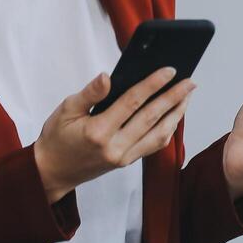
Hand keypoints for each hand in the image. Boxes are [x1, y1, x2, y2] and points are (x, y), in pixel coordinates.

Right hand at [34, 67, 197, 202]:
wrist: (51, 172)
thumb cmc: (57, 138)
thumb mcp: (66, 109)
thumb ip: (90, 93)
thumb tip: (107, 76)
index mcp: (98, 132)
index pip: (132, 103)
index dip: (153, 84)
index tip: (170, 70)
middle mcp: (115, 147)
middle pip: (152, 118)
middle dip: (174, 97)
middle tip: (190, 81)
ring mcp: (123, 158)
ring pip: (159, 135)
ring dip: (176, 114)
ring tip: (187, 96)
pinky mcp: (127, 162)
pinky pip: (154, 145)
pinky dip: (167, 129)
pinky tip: (173, 115)